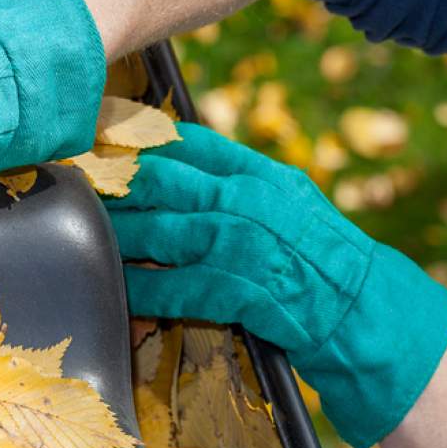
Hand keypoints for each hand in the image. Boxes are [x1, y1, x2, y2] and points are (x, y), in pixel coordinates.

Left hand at [105, 122, 446, 447]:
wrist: (367, 312)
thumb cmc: (325, 259)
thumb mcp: (290, 202)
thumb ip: (241, 184)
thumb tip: (186, 171)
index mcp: (262, 174)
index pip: (189, 144)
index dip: (141, 139)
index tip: (103, 135)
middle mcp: (250, 203)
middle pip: (163, 183)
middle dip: (116, 183)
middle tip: (79, 181)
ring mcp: (244, 247)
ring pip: (161, 233)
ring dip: (118, 233)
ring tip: (85, 230)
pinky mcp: (242, 293)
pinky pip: (177, 289)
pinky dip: (145, 290)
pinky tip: (120, 287)